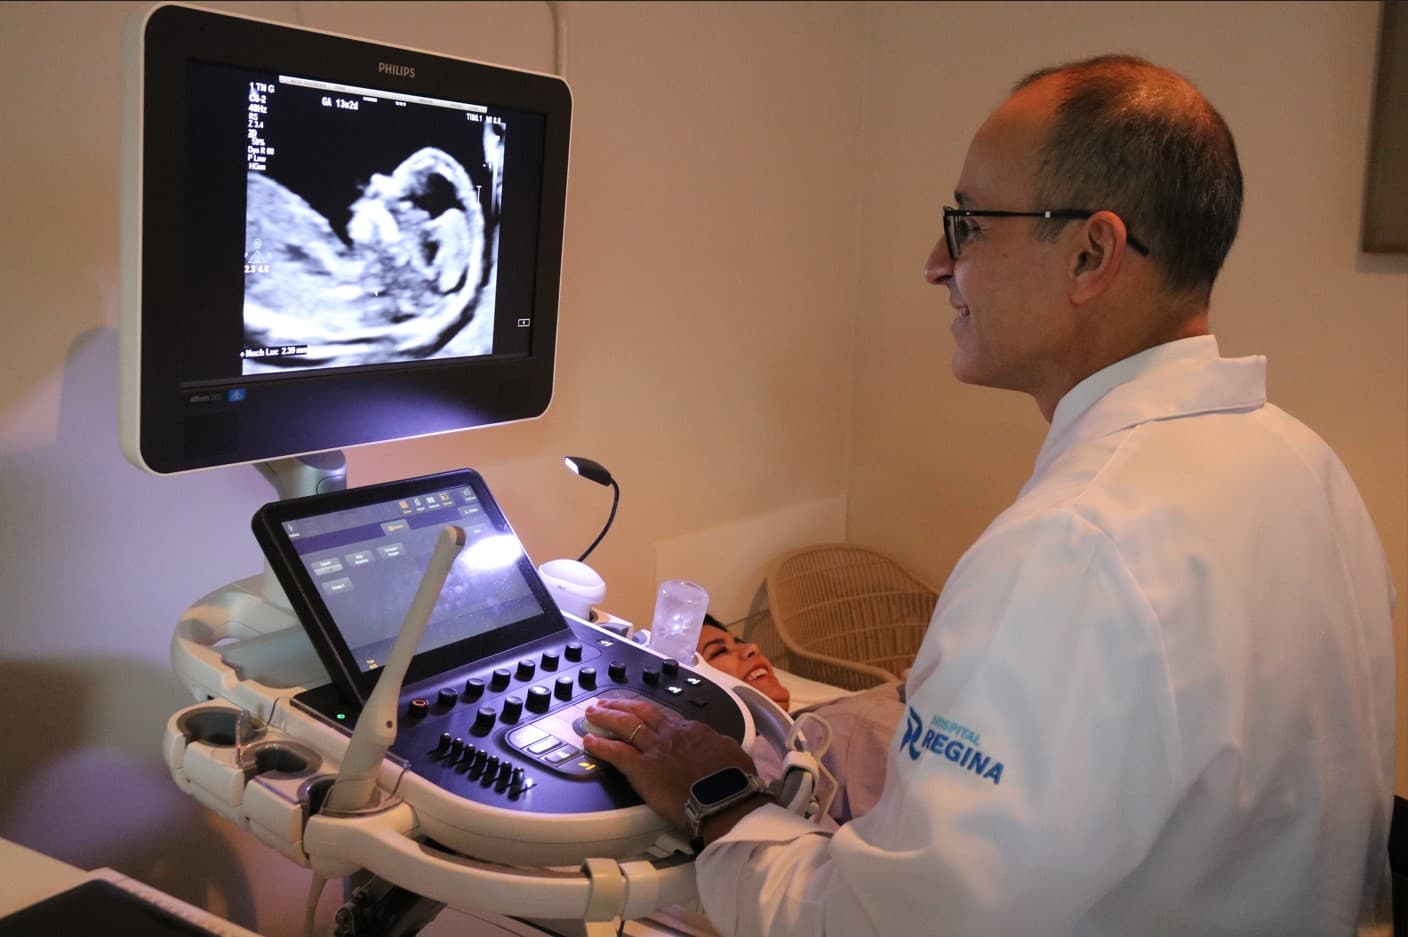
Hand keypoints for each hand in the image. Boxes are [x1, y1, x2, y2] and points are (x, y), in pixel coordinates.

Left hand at [581, 696, 757, 833]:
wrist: (725, 799)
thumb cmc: (733, 783)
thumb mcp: (733, 754)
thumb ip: (722, 746)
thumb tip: (723, 746)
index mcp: (692, 730)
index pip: (665, 716)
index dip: (649, 713)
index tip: (641, 713)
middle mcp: (671, 733)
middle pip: (640, 711)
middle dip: (621, 704)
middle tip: (606, 702)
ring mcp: (655, 748)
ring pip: (625, 724)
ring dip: (606, 716)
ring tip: (592, 713)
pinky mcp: (643, 768)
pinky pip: (616, 752)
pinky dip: (600, 745)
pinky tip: (589, 741)